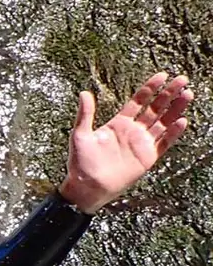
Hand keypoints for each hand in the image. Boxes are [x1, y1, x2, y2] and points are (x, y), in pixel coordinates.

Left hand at [59, 72, 192, 212]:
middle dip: (169, 93)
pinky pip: (164, 143)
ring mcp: (142, 144)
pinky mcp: (147, 158)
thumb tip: (83, 93)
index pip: (139, 101)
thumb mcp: (80, 136)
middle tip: (182, 79)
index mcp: (118, 124)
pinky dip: (173, 133)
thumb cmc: (80, 163)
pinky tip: (182, 121)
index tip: (163, 75)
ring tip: (188, 94)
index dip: (151, 88)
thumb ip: (85, 114)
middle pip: (156, 108)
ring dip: (176, 109)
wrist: (87, 188)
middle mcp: (133, 131)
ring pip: (164, 122)